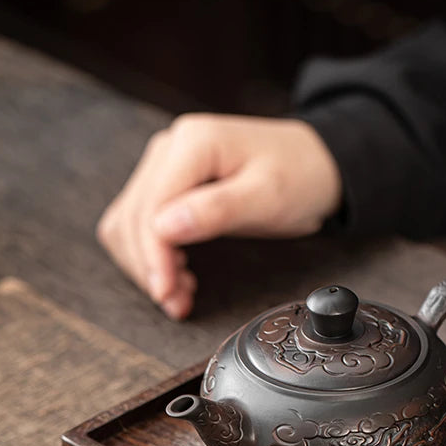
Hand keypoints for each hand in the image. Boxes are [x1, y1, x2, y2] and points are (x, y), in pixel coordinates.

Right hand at [96, 113, 342, 318]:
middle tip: (176, 302)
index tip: (167, 292)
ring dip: (145, 263)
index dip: (154, 257)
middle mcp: (170, 148)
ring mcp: (166, 165)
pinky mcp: (169, 183)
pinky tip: (176, 273)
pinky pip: (141, 222)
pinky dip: (151, 253)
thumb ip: (216, 210)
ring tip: (178, 293)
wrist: (317, 164)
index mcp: (193, 143)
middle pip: (133, 217)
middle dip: (149, 266)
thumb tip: (164, 228)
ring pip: (129, 223)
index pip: (152, 208)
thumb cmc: (299, 176)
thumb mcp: (268, 197)